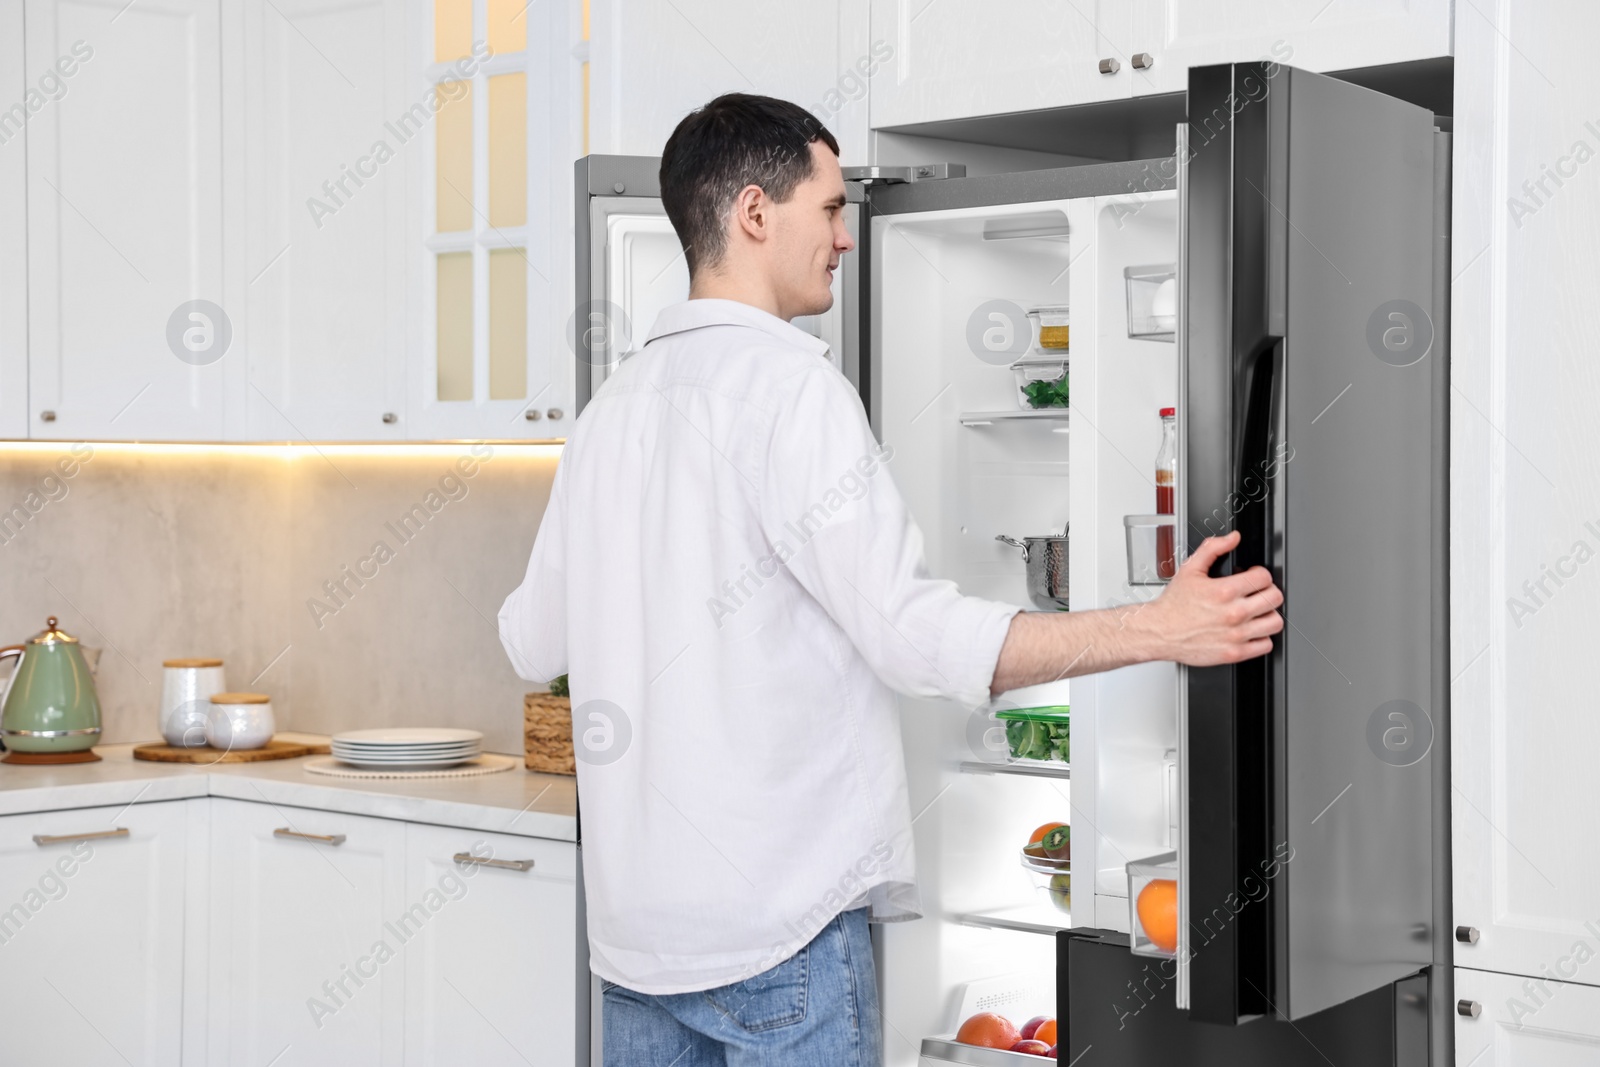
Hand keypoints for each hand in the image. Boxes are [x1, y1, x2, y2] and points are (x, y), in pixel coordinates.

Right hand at [1145, 530, 1282, 666]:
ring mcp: (1236, 635)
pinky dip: (1261, 638)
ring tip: (1256, 613)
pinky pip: (1265, 645)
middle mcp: (1233, 614)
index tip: (1251, 577)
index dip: (1259, 574)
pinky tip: (1249, 631)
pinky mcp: (1234, 653)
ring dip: (1267, 615)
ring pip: (1274, 622)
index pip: (1264, 577)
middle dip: (1267, 592)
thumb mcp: (1190, 569)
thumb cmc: (1174, 604)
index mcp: (1224, 591)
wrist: (1160, 632)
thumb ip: (1212, 548)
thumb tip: (1233, 538)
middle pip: (1275, 598)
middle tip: (1256, 594)